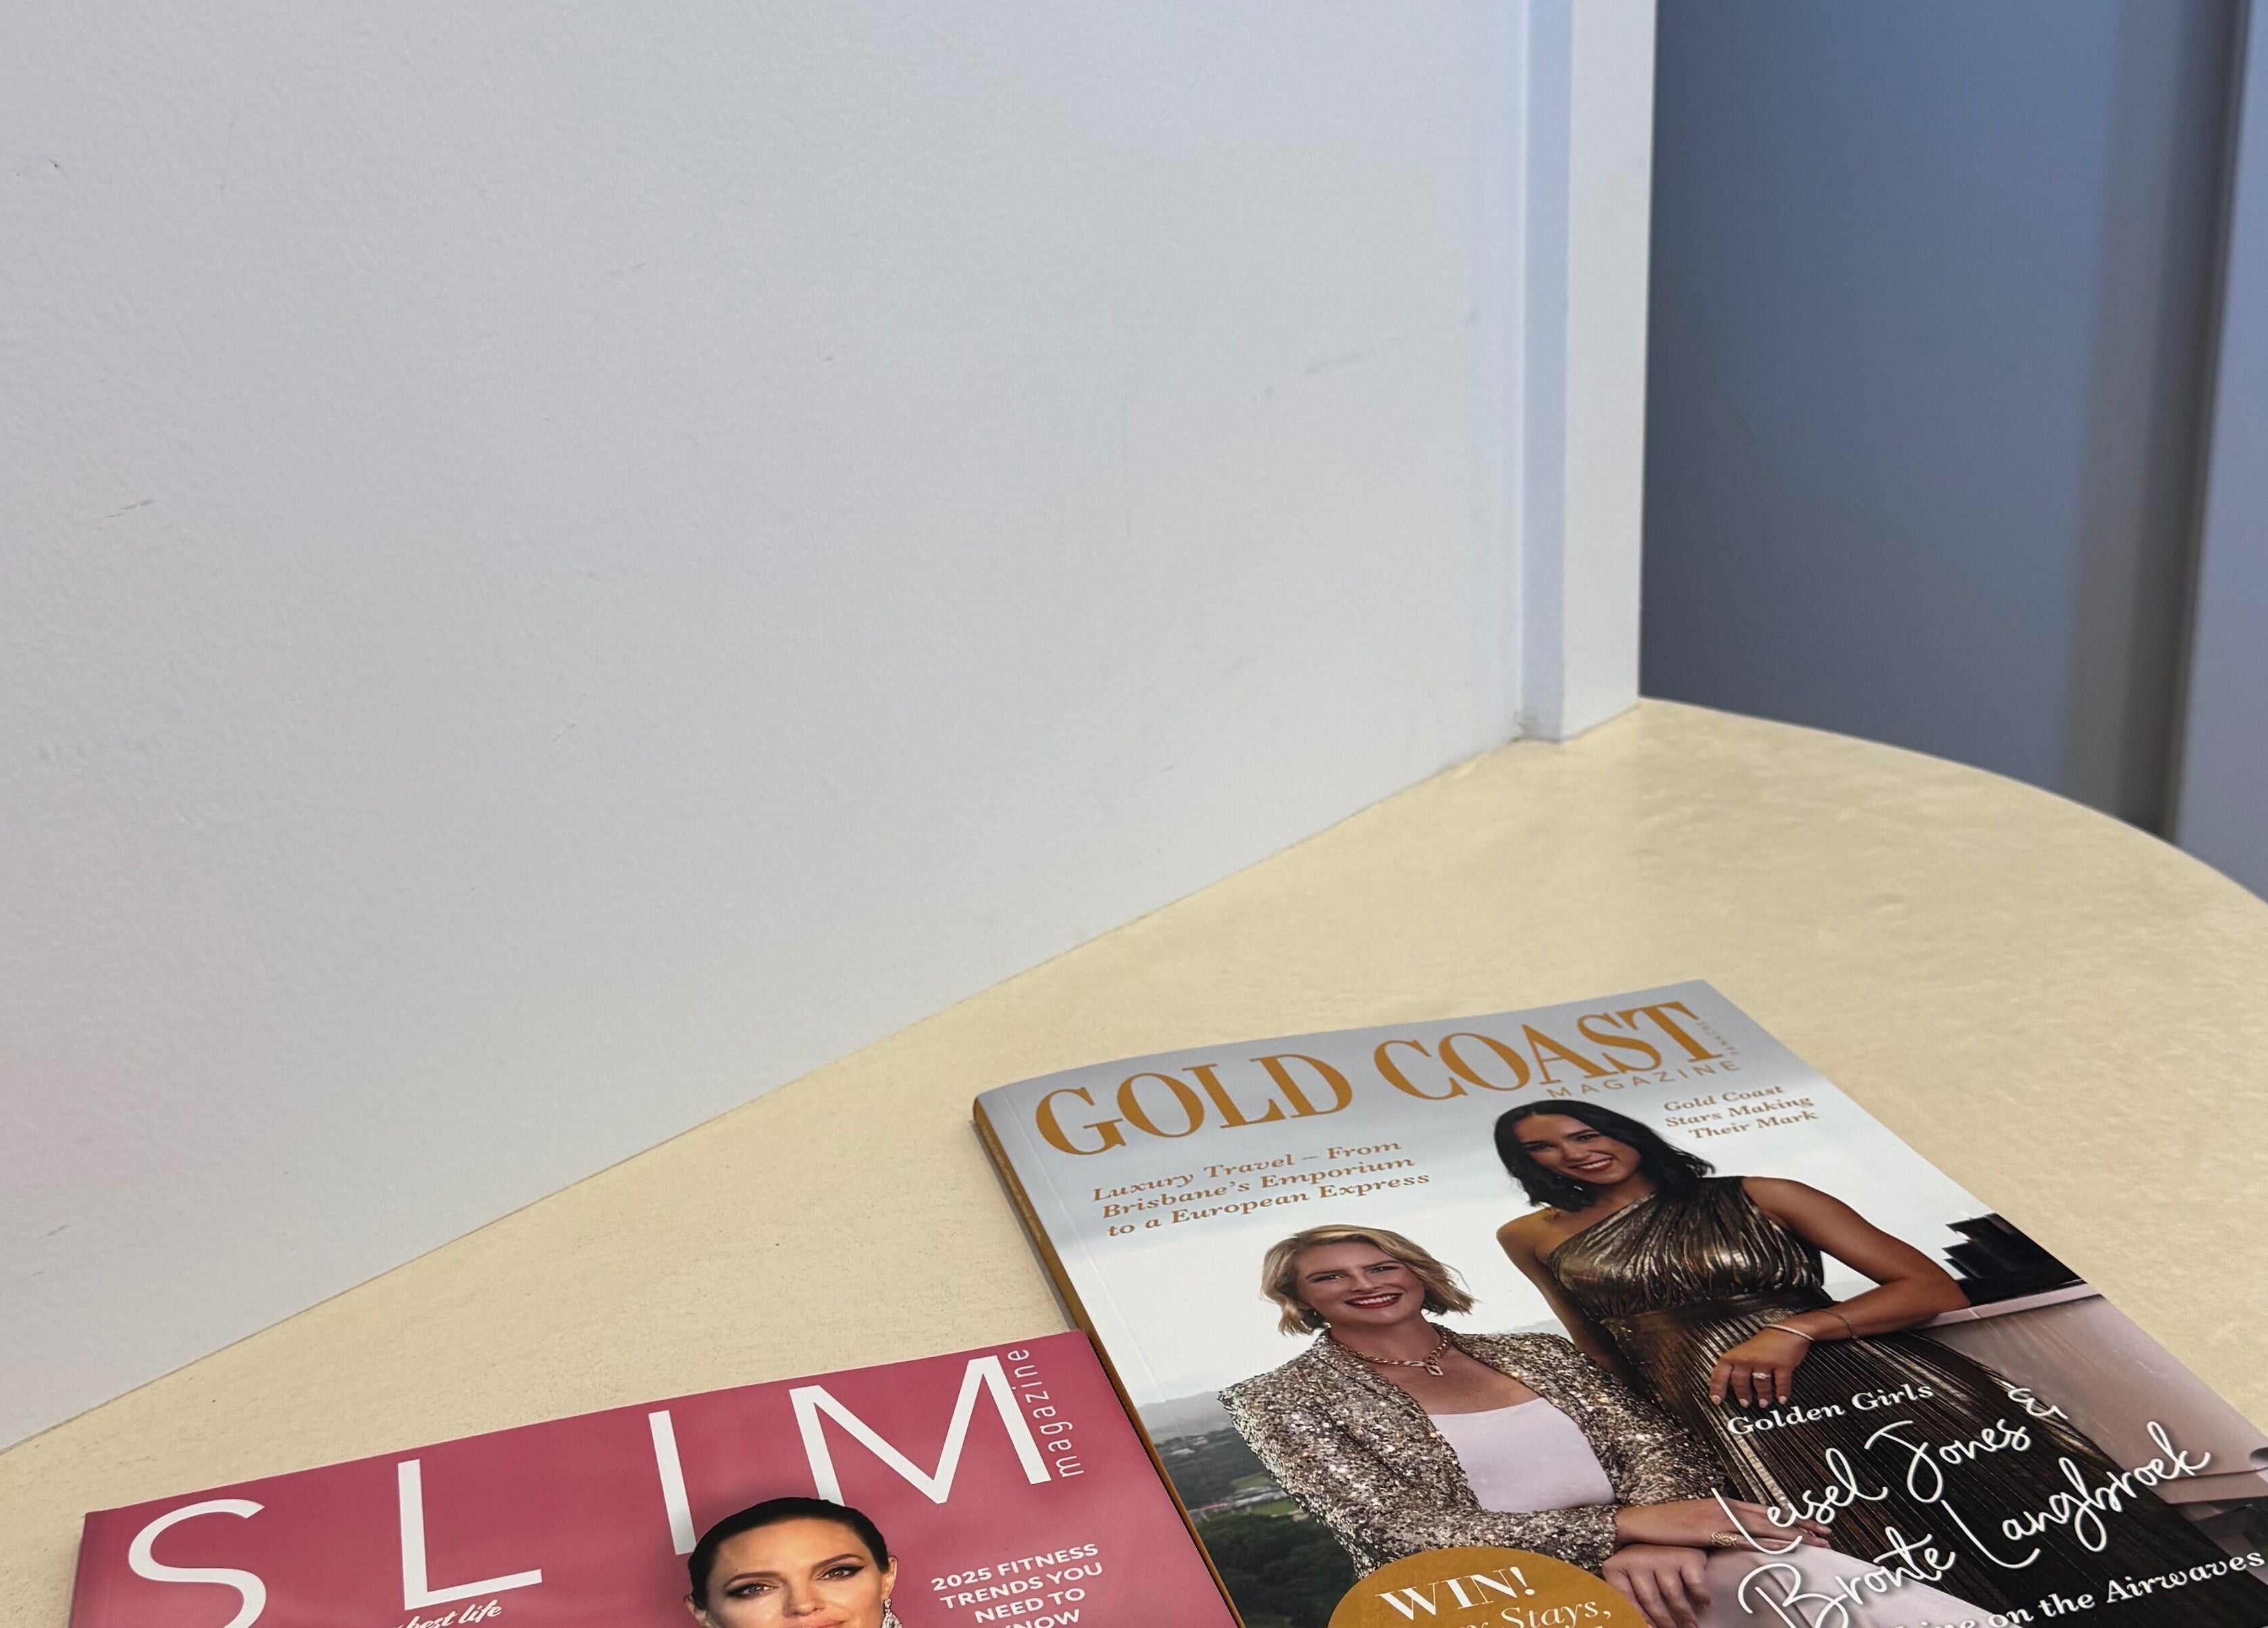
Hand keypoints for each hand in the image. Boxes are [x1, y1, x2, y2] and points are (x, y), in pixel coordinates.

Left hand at [1601, 1544, 1709, 1627]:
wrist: (1667, 1528)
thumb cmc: (1645, 1561)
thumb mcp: (1628, 1576)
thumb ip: (1628, 1598)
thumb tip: (1643, 1623)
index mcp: (1617, 1567)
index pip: (1625, 1600)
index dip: (1637, 1619)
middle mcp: (1637, 1559)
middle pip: (1650, 1601)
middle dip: (1663, 1622)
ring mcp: (1662, 1556)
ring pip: (1673, 1596)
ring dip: (1684, 1616)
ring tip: (1691, 1626)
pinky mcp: (1686, 1555)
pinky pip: (1695, 1583)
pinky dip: (1701, 1596)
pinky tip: (1703, 1604)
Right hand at [1614, 1497, 1828, 1552]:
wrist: (1639, 1522)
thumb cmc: (1665, 1524)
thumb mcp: (1696, 1520)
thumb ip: (1717, 1524)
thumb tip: (1735, 1534)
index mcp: (1723, 1503)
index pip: (1765, 1511)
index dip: (1790, 1518)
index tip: (1812, 1524)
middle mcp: (1725, 1508)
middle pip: (1771, 1517)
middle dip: (1801, 1525)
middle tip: (1827, 1533)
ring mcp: (1719, 1519)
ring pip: (1764, 1527)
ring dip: (1792, 1534)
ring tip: (1816, 1542)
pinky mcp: (1711, 1533)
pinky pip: (1745, 1539)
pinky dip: (1767, 1542)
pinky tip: (1783, 1547)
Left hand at [1709, 1327, 1811, 1406]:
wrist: (1788, 1331)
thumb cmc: (1766, 1343)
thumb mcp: (1746, 1351)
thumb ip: (1737, 1365)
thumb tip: (1729, 1384)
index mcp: (1736, 1354)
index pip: (1721, 1372)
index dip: (1717, 1387)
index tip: (1716, 1400)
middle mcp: (1748, 1358)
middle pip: (1739, 1380)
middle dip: (1742, 1394)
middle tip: (1745, 1403)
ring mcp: (1765, 1361)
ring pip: (1760, 1384)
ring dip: (1762, 1396)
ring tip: (1763, 1403)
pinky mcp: (1783, 1364)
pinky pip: (1781, 1383)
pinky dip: (1781, 1393)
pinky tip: (1781, 1399)